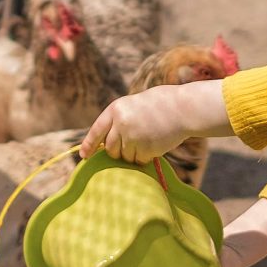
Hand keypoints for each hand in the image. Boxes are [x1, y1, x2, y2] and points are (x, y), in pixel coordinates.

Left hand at [81, 80, 227, 163]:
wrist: (182, 108)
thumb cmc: (159, 106)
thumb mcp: (133, 106)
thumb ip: (119, 121)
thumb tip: (105, 145)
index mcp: (116, 110)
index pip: (96, 130)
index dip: (89, 144)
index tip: (84, 155)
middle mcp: (121, 124)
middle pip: (110, 148)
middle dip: (118, 151)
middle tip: (133, 144)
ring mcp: (132, 137)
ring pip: (124, 157)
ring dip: (133, 154)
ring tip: (148, 139)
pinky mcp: (145, 149)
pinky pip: (139, 161)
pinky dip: (145, 157)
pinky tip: (155, 144)